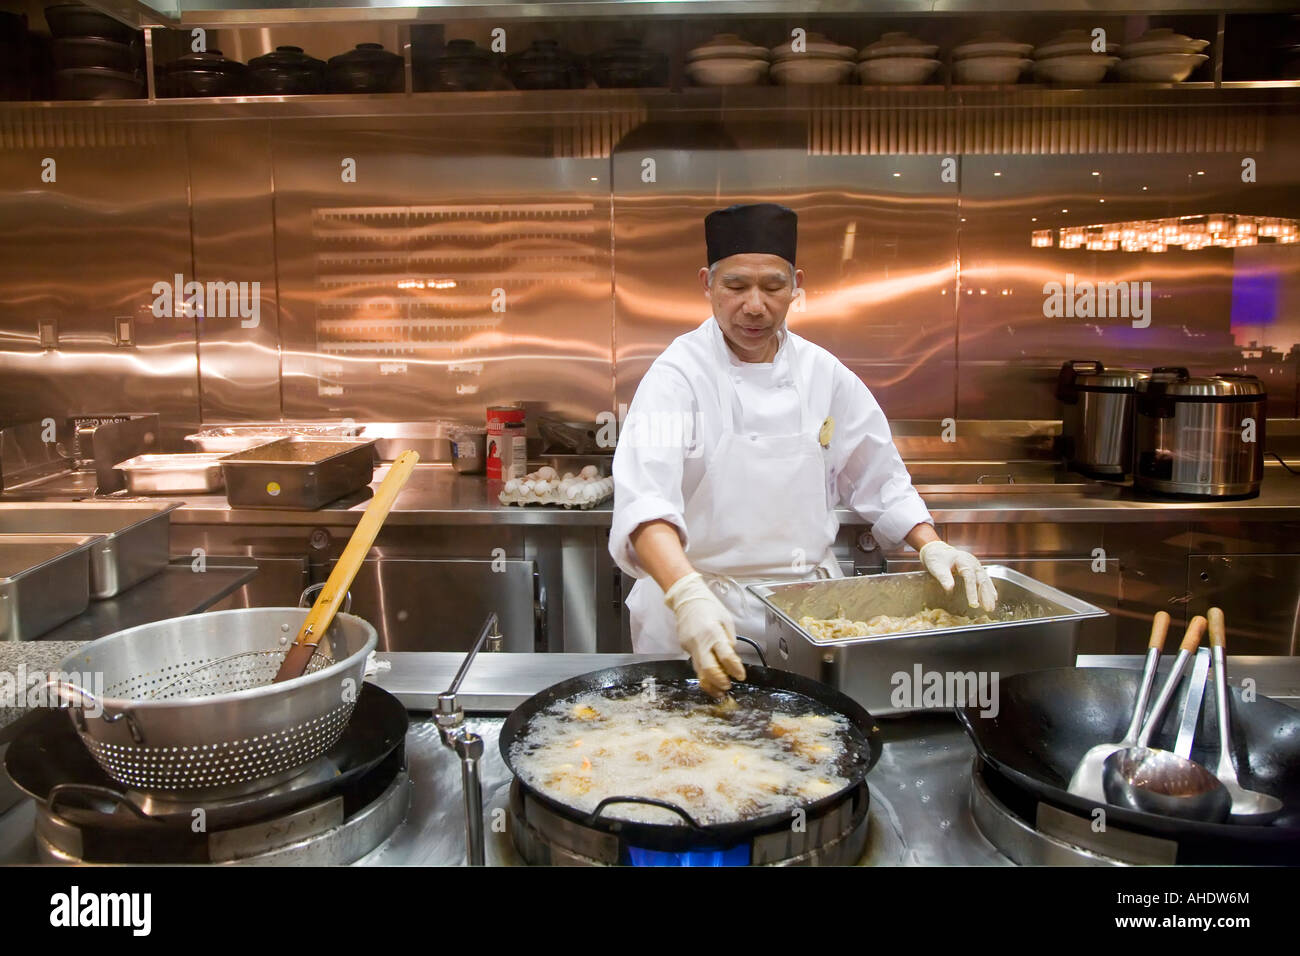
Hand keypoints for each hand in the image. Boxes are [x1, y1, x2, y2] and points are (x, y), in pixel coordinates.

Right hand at [663, 571, 744, 696]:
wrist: (687, 599)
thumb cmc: (710, 607)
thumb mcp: (726, 620)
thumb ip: (729, 640)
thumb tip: (730, 658)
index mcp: (713, 632)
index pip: (725, 656)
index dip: (735, 669)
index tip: (741, 676)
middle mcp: (700, 642)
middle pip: (708, 669)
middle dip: (720, 681)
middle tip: (728, 686)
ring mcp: (689, 646)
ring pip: (699, 671)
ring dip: (710, 683)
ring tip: (720, 690)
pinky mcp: (684, 648)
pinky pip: (695, 663)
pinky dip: (704, 672)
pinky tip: (711, 676)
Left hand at [919, 541, 996, 611]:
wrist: (937, 550)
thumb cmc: (936, 558)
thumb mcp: (937, 567)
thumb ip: (944, 577)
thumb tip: (949, 589)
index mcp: (963, 561)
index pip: (970, 578)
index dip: (972, 591)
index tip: (973, 604)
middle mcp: (972, 562)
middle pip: (981, 580)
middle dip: (985, 595)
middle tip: (988, 609)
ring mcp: (975, 565)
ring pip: (985, 580)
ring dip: (989, 594)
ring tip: (990, 607)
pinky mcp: (975, 569)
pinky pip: (985, 579)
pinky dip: (989, 589)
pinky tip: (993, 597)